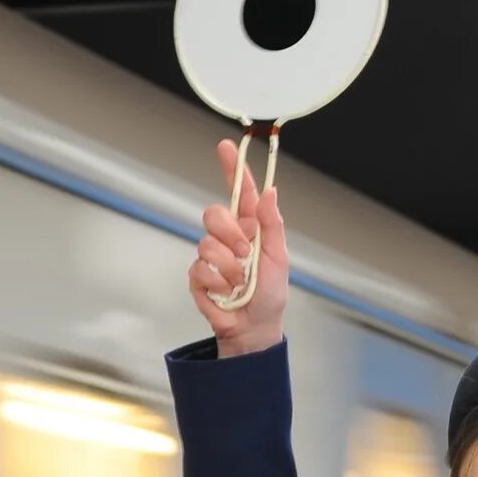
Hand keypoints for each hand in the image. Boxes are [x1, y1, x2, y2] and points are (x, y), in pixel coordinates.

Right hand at [190, 136, 290, 356]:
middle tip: (245, 252)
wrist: (253, 328)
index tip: (227, 147)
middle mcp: (229, 237)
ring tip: (240, 282)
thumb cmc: (269, 296)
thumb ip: (272, 225)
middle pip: (214, 212)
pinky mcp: (198, 275)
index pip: (239, 192)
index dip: (233, 169)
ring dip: (228, 266)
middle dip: (229, 232)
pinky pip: (200, 268)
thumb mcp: (279, 258)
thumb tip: (270, 192)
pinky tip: (226, 292)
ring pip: (206, 243)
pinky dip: (217, 282)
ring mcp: (211, 255)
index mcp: (251, 227)